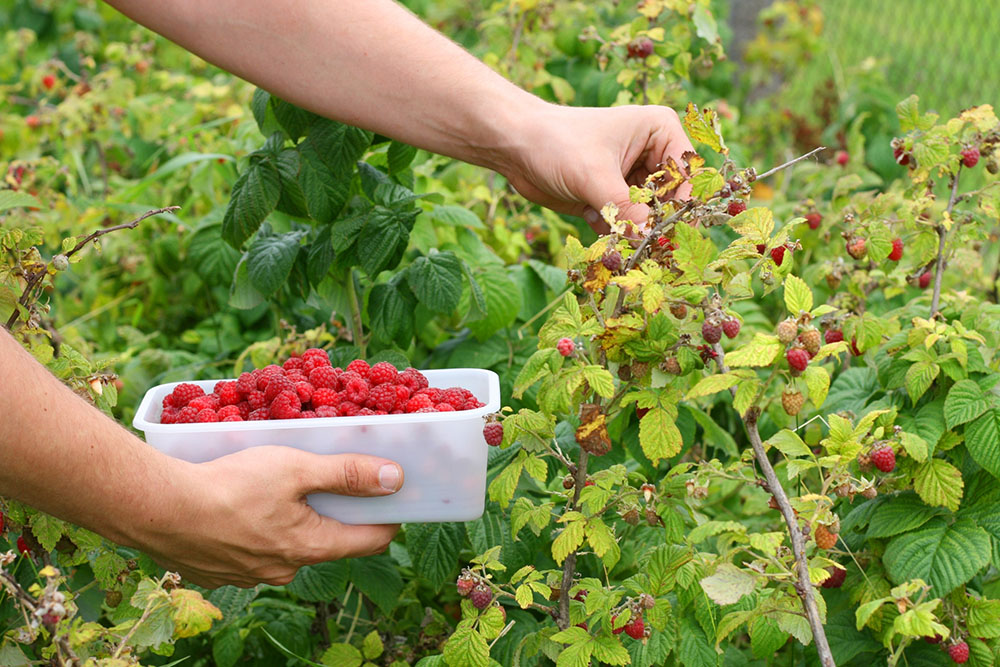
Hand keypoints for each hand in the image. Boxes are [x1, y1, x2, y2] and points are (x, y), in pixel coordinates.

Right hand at [138, 447, 402, 587]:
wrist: (156, 509)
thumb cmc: (230, 485)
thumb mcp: (297, 468)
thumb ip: (347, 473)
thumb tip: (395, 479)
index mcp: (311, 547)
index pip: (370, 540)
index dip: (386, 517)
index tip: (390, 496)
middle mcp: (285, 571)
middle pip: (326, 542)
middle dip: (332, 514)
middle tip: (326, 481)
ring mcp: (249, 576)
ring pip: (284, 547)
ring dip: (289, 522)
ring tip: (275, 489)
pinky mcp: (218, 573)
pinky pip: (249, 552)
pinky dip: (253, 531)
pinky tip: (238, 506)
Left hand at [501, 103, 695, 232]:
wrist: (515, 147)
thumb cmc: (557, 143)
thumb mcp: (594, 176)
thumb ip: (624, 210)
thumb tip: (649, 239)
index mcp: (660, 131)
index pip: (685, 174)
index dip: (679, 205)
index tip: (668, 233)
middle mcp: (651, 154)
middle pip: (669, 199)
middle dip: (656, 225)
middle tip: (646, 250)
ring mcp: (632, 179)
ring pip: (647, 216)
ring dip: (633, 234)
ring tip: (620, 247)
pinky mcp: (612, 199)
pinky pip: (625, 225)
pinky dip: (614, 237)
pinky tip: (597, 235)